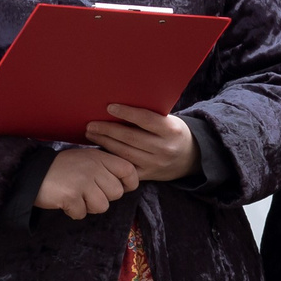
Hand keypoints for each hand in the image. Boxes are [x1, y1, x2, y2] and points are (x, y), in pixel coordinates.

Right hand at [34, 146, 140, 220]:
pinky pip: (82, 214)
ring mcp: (82, 182)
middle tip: (86, 192)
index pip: (129, 170)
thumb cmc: (60, 168)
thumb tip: (124, 184)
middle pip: (116, 193)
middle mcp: (93, 167)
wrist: (30, 172)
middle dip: (103, 197)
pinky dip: (73, 212)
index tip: (120, 188)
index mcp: (99, 157)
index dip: (129, 183)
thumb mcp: (84, 159)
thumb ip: (104, 167)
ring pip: (102, 206)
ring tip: (75, 197)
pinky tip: (65, 202)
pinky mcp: (71, 196)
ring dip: (88, 207)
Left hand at [83, 105, 198, 181]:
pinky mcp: (148, 175)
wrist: (190, 158)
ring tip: (91, 134)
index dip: (127, 113)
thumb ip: (150, 115)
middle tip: (90, 124)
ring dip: (104, 143)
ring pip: (124, 153)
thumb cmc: (172, 132)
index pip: (146, 119)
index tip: (109, 107)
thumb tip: (119, 105)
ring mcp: (156, 164)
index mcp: (171, 130)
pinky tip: (99, 150)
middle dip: (107, 130)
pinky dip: (110, 158)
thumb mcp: (169, 121)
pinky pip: (125, 167)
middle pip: (130, 138)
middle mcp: (164, 148)